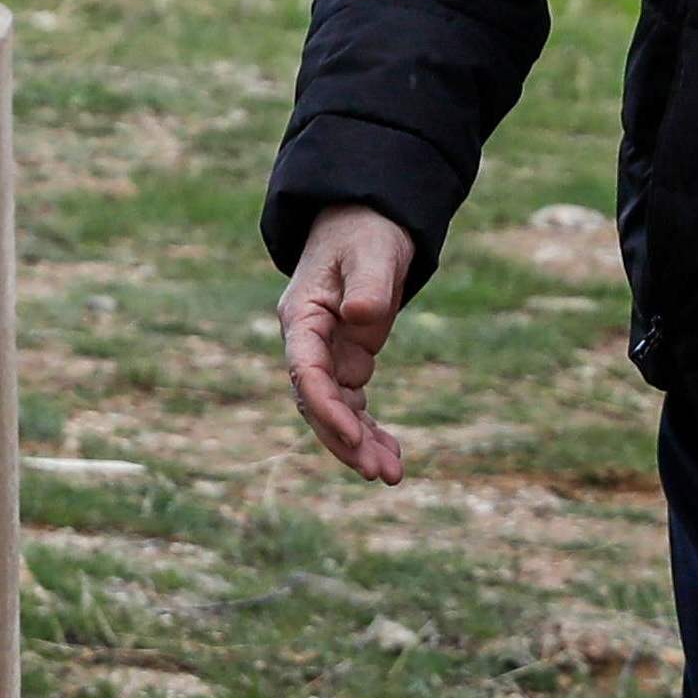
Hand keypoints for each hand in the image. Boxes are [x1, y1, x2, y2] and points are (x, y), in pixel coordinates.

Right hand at [280, 204, 419, 483]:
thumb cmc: (366, 232)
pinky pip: (355, 406)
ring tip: (392, 476)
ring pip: (336, 412)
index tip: (354, 436)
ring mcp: (327, 355)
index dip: (326, 407)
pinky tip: (394, 457)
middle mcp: (308, 343)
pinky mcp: (348, 361)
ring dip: (360, 445)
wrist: (367, 220)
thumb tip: (361, 318)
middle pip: (317, 403)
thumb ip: (368, 285)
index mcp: (302, 317)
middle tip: (378, 473)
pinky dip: (372, 432)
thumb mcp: (371, 252)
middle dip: (345, 440)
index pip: (305, 371)